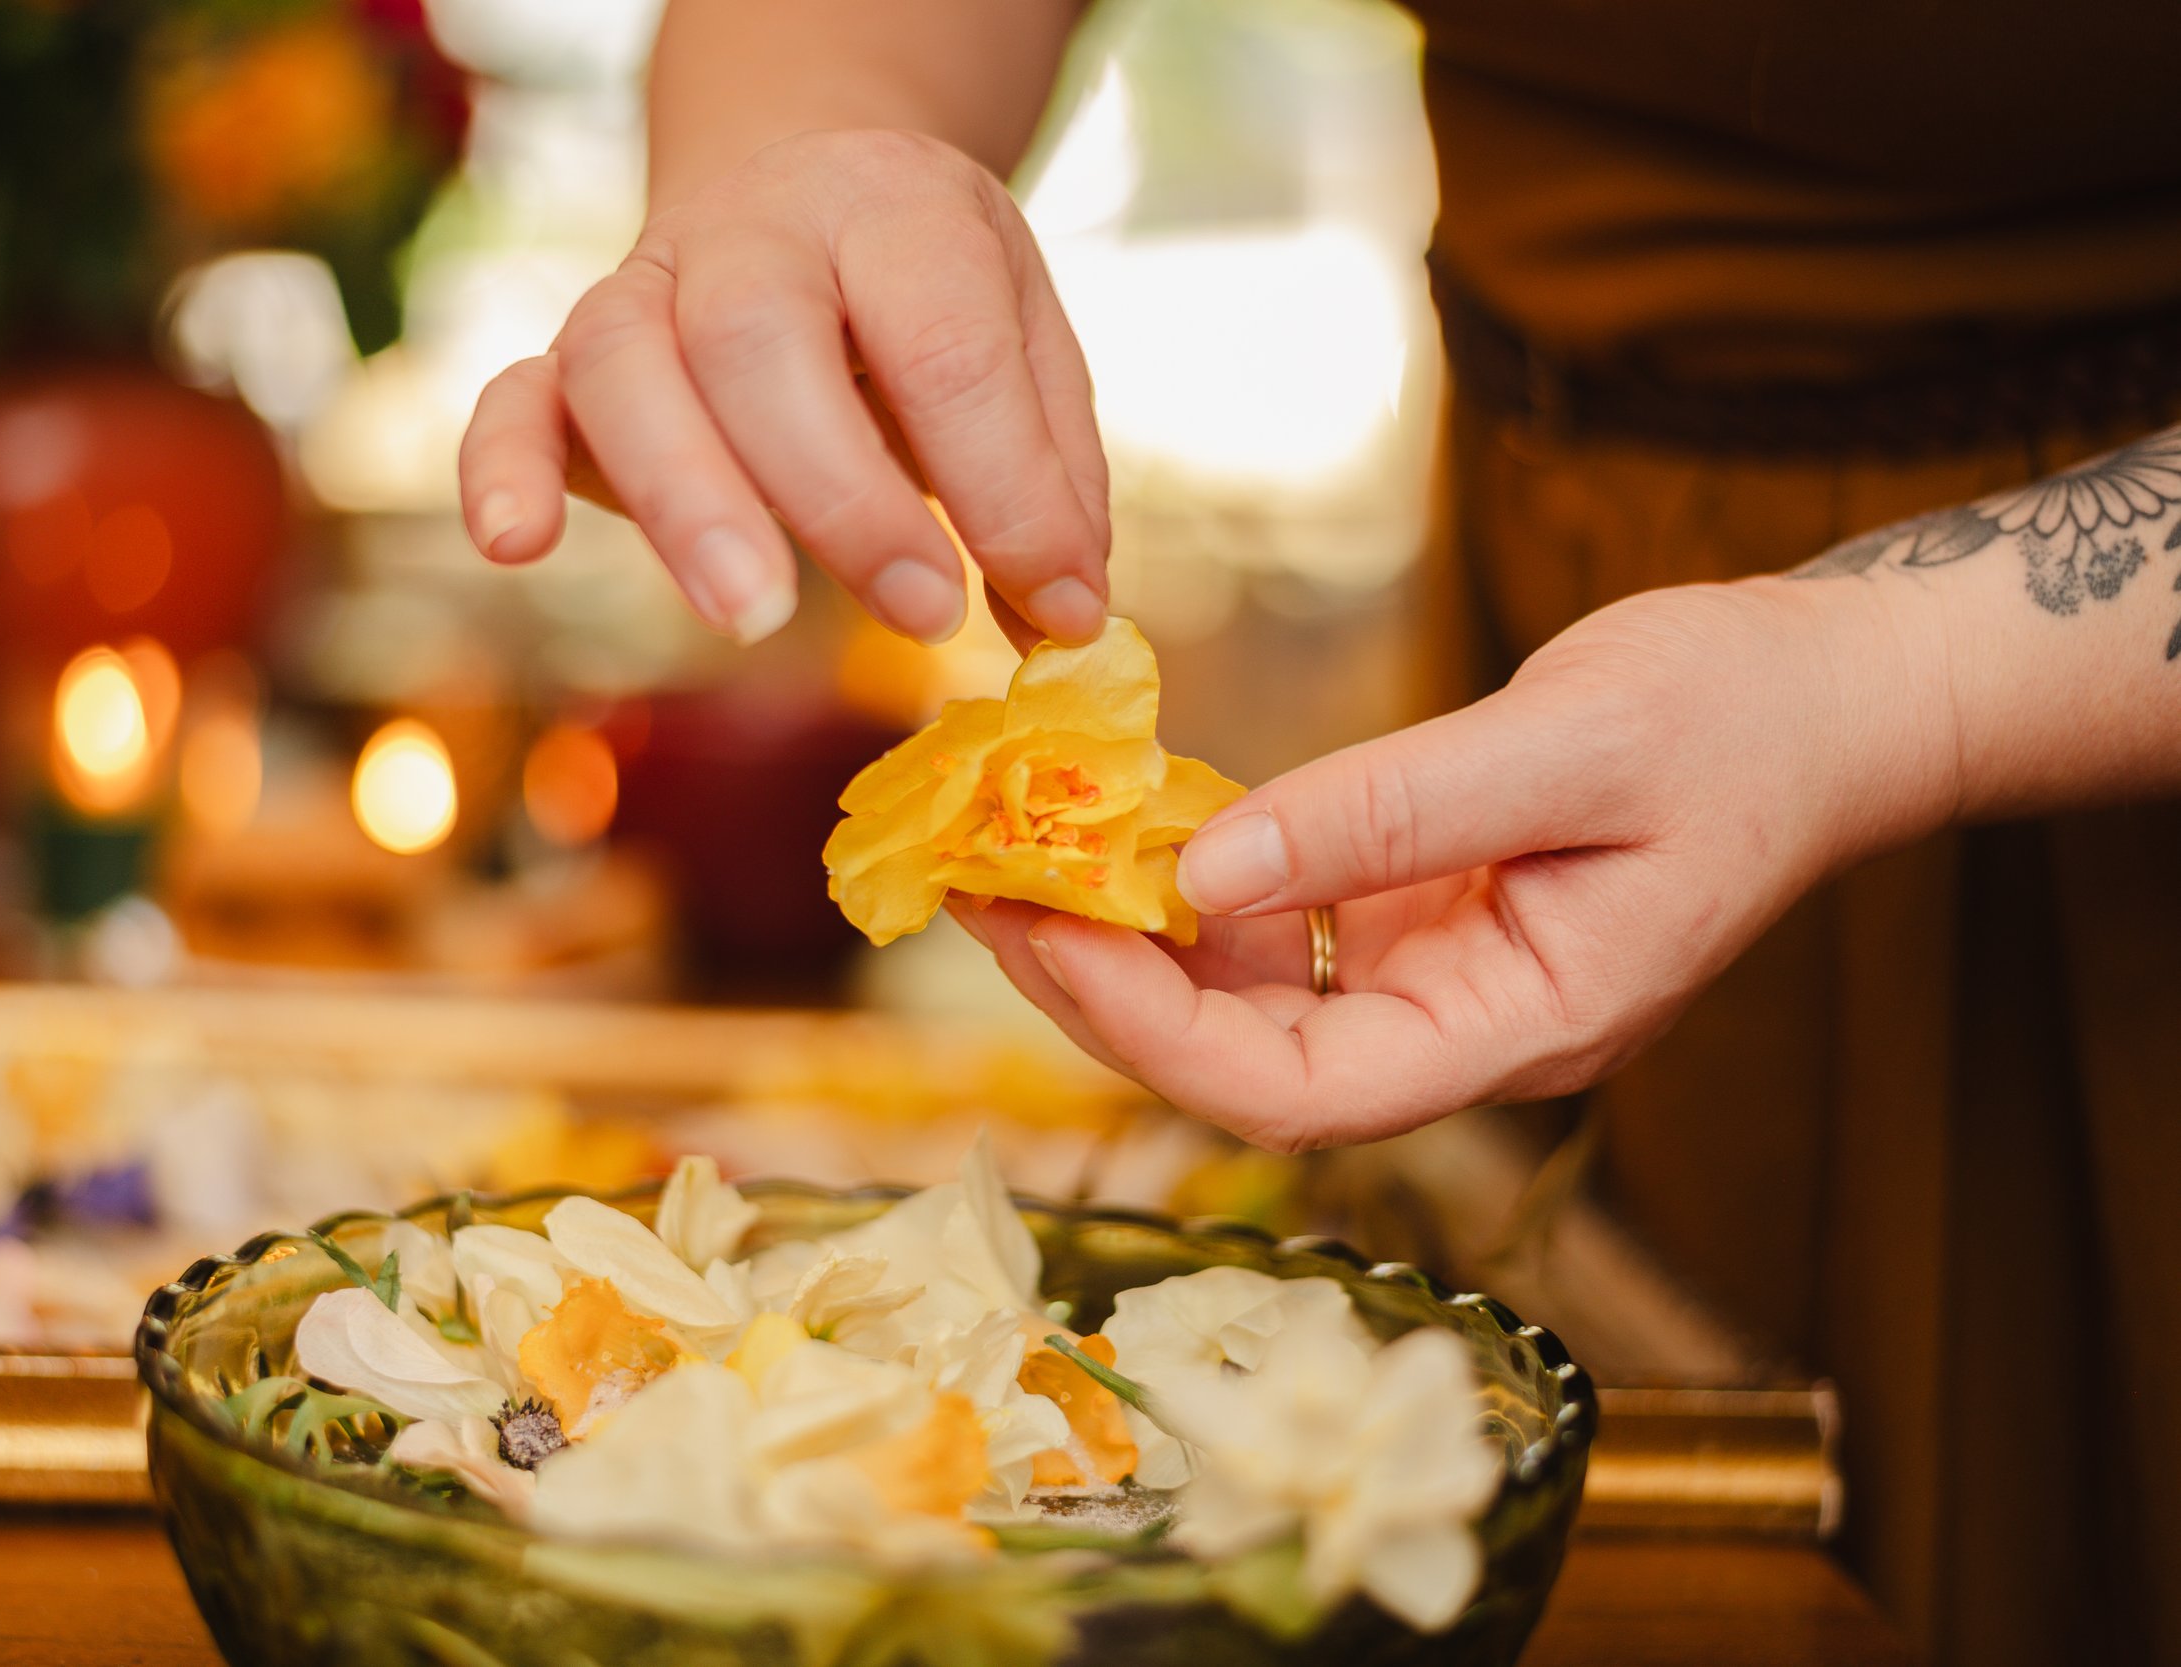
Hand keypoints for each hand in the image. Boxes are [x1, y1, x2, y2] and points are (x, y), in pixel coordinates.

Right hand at [458, 129, 1109, 649]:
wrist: (798, 191)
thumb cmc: (923, 301)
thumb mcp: (1022, 347)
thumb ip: (1047, 479)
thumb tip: (1062, 620)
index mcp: (892, 211)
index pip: (941, 342)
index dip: (1000, 483)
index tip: (1046, 599)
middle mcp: (753, 233)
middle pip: (762, 341)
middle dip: (844, 494)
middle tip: (926, 615)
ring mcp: (645, 288)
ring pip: (626, 366)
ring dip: (687, 499)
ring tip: (754, 616)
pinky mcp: (567, 359)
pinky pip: (513, 398)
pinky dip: (501, 467)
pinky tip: (517, 546)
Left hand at [956, 579, 1960, 1149]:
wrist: (1829, 697)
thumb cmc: (1742, 717)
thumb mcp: (1571, 745)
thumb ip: (1389, 815)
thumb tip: (1201, 872)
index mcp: (1525, 1028)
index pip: (1304, 1090)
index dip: (1155, 1035)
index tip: (1045, 935)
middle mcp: (1466, 1029)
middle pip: (1246, 1062)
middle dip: (1107, 988)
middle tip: (984, 890)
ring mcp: (1439, 980)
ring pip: (1249, 1001)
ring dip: (1133, 937)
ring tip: (1019, 852)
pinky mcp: (1420, 920)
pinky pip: (1282, 931)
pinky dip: (1197, 886)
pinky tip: (1127, 827)